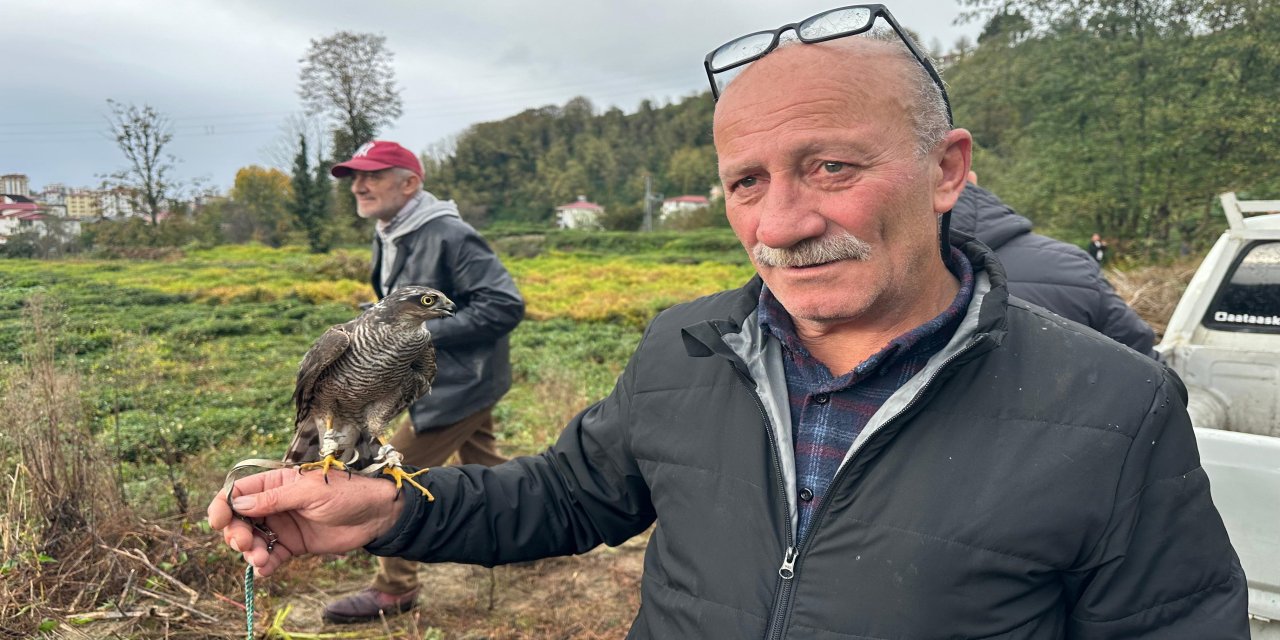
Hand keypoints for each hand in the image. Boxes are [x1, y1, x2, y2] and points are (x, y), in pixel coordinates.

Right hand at [207, 468, 403, 576]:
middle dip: (236, 534)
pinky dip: (264, 565)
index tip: (219, 522)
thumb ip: (275, 499)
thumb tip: (239, 503)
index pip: (237, 492)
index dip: (223, 506)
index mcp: (276, 483)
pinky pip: (270, 556)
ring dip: (250, 552)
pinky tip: (267, 569)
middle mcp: (274, 504)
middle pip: (239, 520)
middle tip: (247, 544)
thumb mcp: (310, 492)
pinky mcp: (293, 545)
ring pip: (252, 541)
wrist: (377, 514)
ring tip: (263, 559)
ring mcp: (283, 525)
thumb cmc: (347, 493)